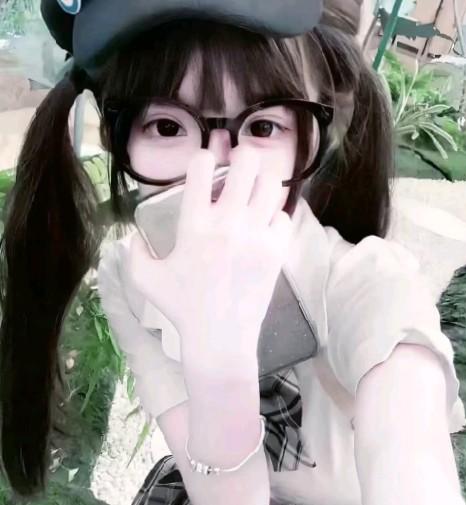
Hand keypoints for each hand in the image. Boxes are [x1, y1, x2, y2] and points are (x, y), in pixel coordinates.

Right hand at [129, 147, 293, 369]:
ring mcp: (256, 235)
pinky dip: (275, 215)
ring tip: (255, 189)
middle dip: (243, 155)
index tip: (207, 165)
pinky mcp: (276, 250)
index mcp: (194, 224)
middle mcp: (228, 222)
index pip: (202, 168)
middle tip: (240, 163)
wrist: (220, 337)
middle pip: (246, 164)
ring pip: (271, 185)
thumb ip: (133, 253)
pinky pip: (283, 216)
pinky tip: (265, 224)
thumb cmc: (182, 307)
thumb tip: (131, 236)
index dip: (205, 157)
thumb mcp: (146, 281)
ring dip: (263, 181)